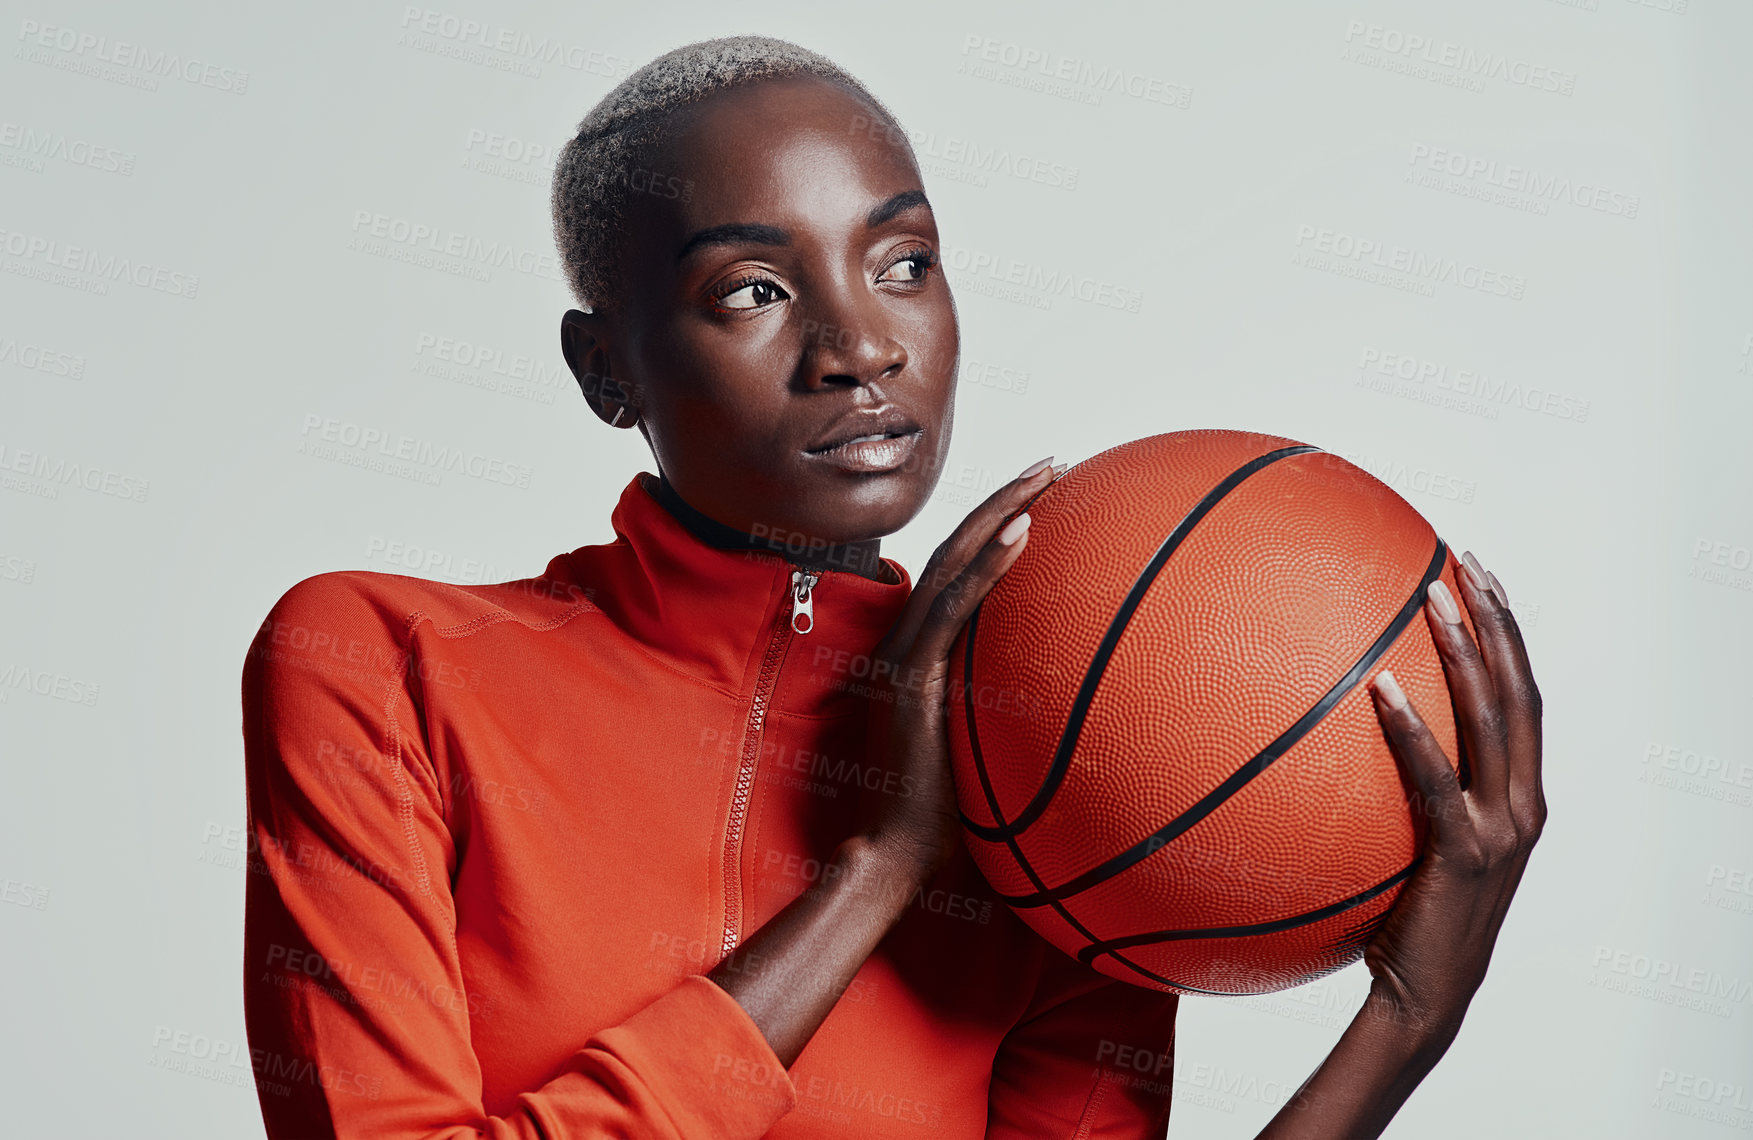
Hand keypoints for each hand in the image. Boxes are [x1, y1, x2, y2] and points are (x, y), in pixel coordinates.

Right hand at [858, 456, 1062, 885]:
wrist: (895, 855)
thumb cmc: (943, 818)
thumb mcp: (984, 749)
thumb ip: (1007, 715)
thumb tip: (1070, 707)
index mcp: (921, 652)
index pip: (961, 570)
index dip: (999, 525)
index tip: (1046, 498)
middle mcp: (908, 641)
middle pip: (958, 548)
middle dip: (1008, 498)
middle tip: (1056, 464)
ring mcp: (907, 655)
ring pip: (955, 562)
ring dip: (1004, 511)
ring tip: (1050, 475)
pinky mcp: (913, 676)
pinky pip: (955, 608)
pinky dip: (989, 565)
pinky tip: (1024, 534)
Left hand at [1361, 551, 1546, 1039]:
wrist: (1420, 998)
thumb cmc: (1402, 919)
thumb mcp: (1403, 841)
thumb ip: (1390, 789)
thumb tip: (1327, 731)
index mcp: (1516, 795)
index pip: (1522, 696)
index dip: (1508, 631)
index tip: (1480, 574)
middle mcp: (1521, 803)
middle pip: (1520, 690)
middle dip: (1496, 619)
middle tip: (1464, 560)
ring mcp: (1500, 829)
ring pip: (1493, 719)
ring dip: (1466, 650)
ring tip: (1432, 595)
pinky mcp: (1464, 853)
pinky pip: (1435, 777)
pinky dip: (1411, 727)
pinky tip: (1382, 686)